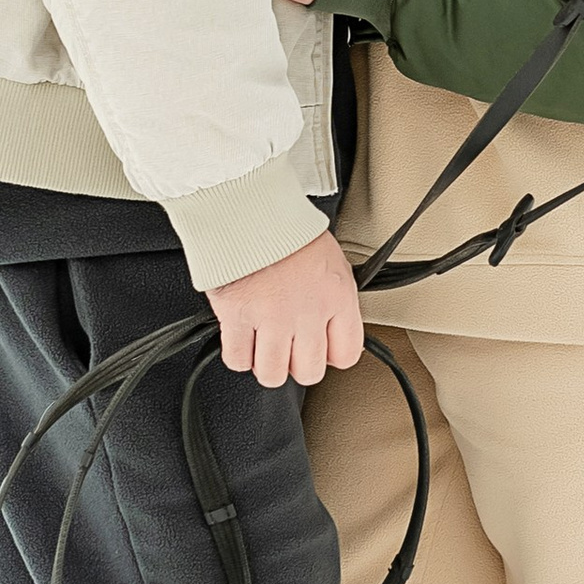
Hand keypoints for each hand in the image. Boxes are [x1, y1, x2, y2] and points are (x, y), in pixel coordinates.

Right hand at [205, 231, 364, 386]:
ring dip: (266, 364)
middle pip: (308, 371)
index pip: (346, 354)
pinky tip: (241, 338)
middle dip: (296, 364)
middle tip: (287, 348)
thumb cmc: (287, 229)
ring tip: (262, 346)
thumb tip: (332, 328)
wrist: (247, 209)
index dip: (330, 355)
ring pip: (272, 374)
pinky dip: (238, 355)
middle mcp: (307, 313)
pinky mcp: (236, 317)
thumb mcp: (330, 260)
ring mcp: (271, 319)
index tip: (319, 348)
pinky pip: (238, 360)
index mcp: (336, 297)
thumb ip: (334, 298)